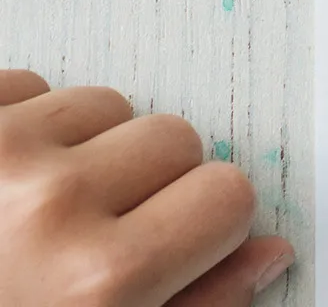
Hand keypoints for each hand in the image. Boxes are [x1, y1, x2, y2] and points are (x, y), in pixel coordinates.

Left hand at [0, 71, 292, 305]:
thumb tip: (265, 255)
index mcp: (101, 278)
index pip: (228, 196)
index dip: (199, 226)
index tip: (163, 249)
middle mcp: (55, 204)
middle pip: (173, 139)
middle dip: (143, 183)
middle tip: (85, 238)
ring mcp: (6, 148)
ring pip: (106, 105)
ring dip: (82, 148)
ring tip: (28, 216)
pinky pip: (35, 86)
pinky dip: (25, 126)